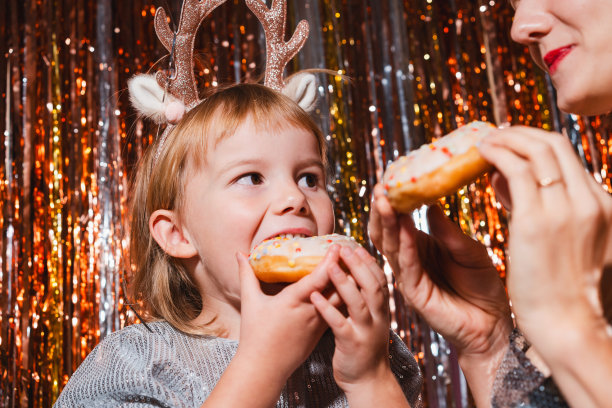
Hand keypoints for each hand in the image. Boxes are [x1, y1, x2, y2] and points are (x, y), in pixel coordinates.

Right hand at [235, 246, 340, 382]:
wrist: (264, 369)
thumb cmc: (255, 335)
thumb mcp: (250, 302)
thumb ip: (247, 275)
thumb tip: (239, 254)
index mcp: (293, 301)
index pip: (318, 278)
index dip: (330, 261)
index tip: (337, 246)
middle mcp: (310, 311)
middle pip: (337, 287)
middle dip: (346, 269)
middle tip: (352, 252)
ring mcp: (318, 323)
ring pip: (341, 300)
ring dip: (348, 284)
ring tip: (354, 267)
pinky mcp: (322, 332)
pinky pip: (338, 311)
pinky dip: (343, 298)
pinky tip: (346, 289)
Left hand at [310, 246, 409, 407]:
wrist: (368, 380)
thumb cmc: (364, 345)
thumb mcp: (369, 319)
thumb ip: (363, 299)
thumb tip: (350, 274)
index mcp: (381, 309)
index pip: (379, 279)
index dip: (368, 262)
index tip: (356, 246)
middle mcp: (377, 317)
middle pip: (371, 286)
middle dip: (358, 265)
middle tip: (343, 248)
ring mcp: (366, 331)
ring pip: (358, 303)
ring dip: (344, 283)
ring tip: (330, 267)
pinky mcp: (352, 344)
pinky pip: (339, 324)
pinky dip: (327, 310)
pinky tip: (315, 298)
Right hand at [368, 186, 512, 406]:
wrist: (495, 325)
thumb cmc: (484, 287)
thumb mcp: (470, 250)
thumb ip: (448, 231)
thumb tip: (431, 204)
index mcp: (420, 247)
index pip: (398, 220)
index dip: (393, 199)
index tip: (393, 175)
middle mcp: (410, 260)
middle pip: (385, 230)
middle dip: (381, 207)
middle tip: (383, 183)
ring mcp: (409, 276)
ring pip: (389, 245)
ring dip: (385, 221)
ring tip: (384, 197)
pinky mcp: (415, 293)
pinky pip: (405, 265)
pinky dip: (403, 244)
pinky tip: (403, 225)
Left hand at [478, 126, 611, 343]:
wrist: (570, 326)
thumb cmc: (565, 293)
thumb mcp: (569, 245)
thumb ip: (547, 211)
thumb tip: (508, 184)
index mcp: (604, 207)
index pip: (569, 159)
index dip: (537, 145)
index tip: (513, 146)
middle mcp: (591, 201)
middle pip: (556, 145)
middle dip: (523, 134)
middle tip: (497, 135)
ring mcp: (566, 208)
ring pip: (537, 149)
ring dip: (507, 138)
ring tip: (484, 141)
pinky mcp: (537, 219)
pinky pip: (516, 168)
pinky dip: (498, 153)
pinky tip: (481, 153)